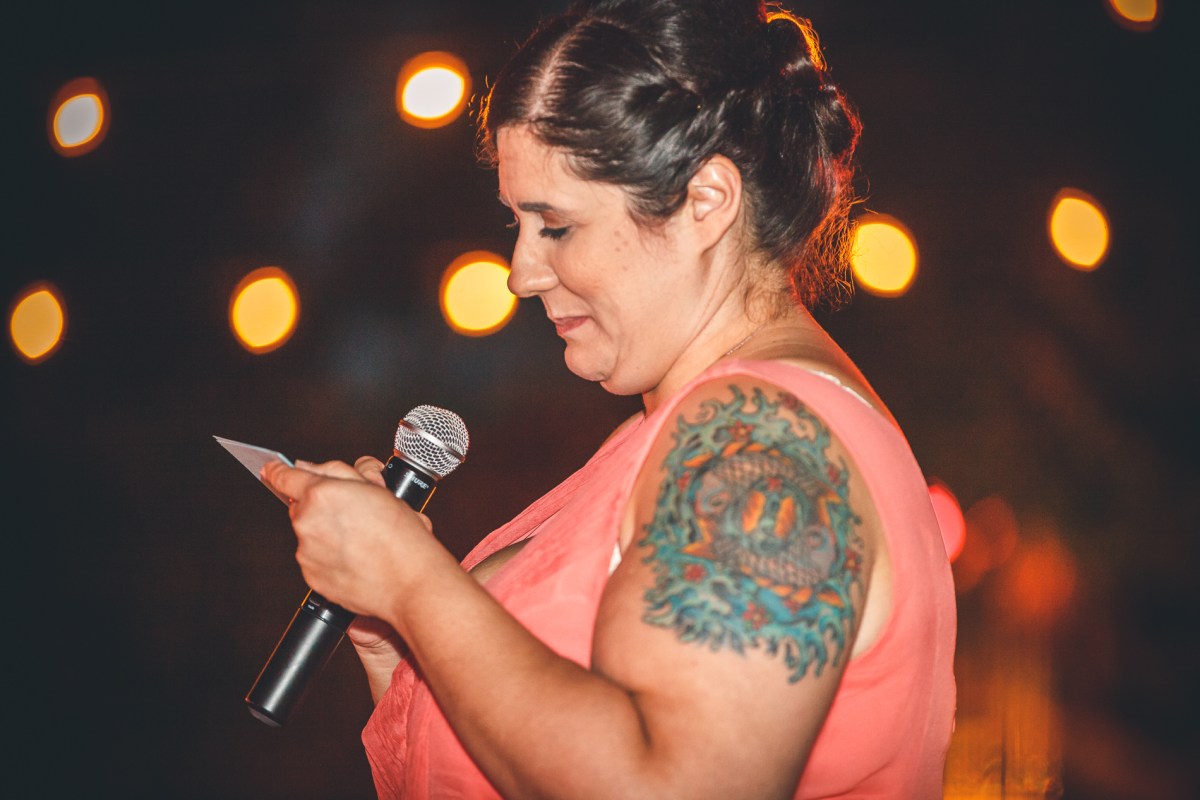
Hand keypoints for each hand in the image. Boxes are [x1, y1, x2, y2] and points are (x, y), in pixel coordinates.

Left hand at [260, 457, 442, 624]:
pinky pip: (315, 559)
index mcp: (321, 494)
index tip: (273, 468)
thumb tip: (310, 467)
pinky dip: (330, 557)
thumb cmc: (401, 536)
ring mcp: (307, 552)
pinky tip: (356, 558)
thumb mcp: (378, 487)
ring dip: (327, 532)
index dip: (278, 470)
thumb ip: (337, 471)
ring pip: (309, 533)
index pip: (284, 476)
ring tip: (361, 540)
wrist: (409, 581)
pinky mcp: (312, 577)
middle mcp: (307, 522)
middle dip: (321, 506)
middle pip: (301, 505)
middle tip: (355, 512)